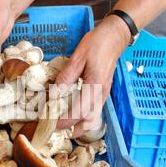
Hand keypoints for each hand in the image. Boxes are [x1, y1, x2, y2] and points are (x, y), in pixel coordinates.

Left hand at [55, 15, 130, 136]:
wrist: (114, 37)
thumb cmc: (97, 44)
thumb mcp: (78, 58)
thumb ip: (67, 77)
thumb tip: (55, 95)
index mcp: (95, 86)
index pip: (79, 112)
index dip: (64, 121)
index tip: (51, 124)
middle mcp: (101, 94)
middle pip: (89, 122)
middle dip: (73, 129)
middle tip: (56, 127)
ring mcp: (104, 94)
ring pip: (93, 119)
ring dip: (79, 125)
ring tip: (63, 123)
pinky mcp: (103, 91)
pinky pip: (94, 111)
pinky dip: (83, 117)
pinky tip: (72, 112)